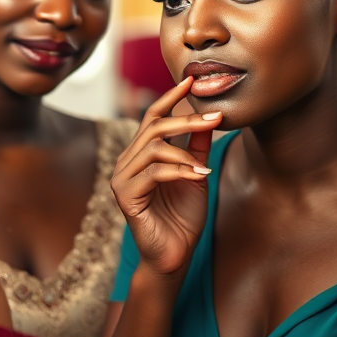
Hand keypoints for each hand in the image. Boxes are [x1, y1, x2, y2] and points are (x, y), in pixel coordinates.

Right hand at [111, 76, 220, 278]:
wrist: (175, 256)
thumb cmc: (183, 216)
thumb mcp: (196, 173)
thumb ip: (197, 146)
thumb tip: (210, 114)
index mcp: (140, 153)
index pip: (153, 115)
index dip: (171, 96)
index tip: (192, 80)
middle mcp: (127, 162)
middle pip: (154, 126)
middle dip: (186, 120)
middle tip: (214, 118)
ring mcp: (122, 179)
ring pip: (153, 147)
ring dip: (184, 151)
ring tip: (205, 164)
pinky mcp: (126, 197)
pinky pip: (153, 173)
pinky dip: (179, 171)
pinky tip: (199, 177)